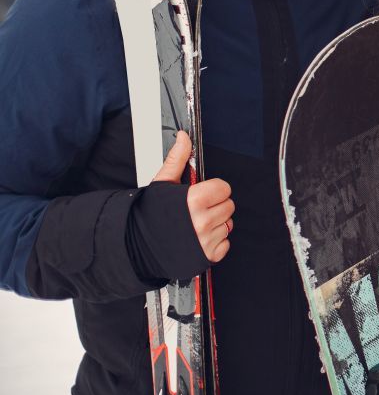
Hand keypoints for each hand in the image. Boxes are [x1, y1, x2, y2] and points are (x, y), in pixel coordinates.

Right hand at [152, 131, 233, 262]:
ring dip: (215, 224)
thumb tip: (184, 137)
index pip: (224, 188)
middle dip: (215, 206)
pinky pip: (225, 243)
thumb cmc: (147, 215)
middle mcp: (202, 221)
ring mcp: (206, 240)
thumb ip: (178, 159)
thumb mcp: (163, 183)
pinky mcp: (208, 257)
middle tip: (196, 209)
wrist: (134, 247)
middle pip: (228, 206)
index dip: (213, 190)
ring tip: (193, 224)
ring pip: (228, 224)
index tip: (202, 193)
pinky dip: (215, 242)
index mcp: (194, 200)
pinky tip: (197, 238)